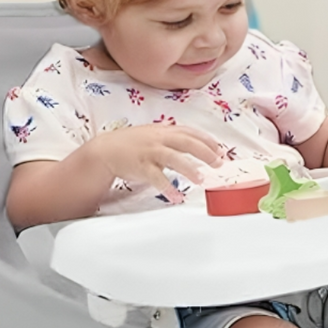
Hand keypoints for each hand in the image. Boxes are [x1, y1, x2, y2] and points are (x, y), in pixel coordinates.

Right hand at [89, 123, 224, 191]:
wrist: (106, 150)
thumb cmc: (134, 144)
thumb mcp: (155, 135)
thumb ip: (175, 139)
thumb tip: (200, 148)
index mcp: (164, 130)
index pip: (190, 132)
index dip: (208, 141)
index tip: (222, 151)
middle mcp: (159, 139)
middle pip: (186, 142)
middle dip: (205, 152)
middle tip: (219, 164)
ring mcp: (150, 152)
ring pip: (173, 158)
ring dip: (188, 169)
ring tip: (201, 180)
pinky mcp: (141, 167)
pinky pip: (156, 178)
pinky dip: (167, 188)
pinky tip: (177, 197)